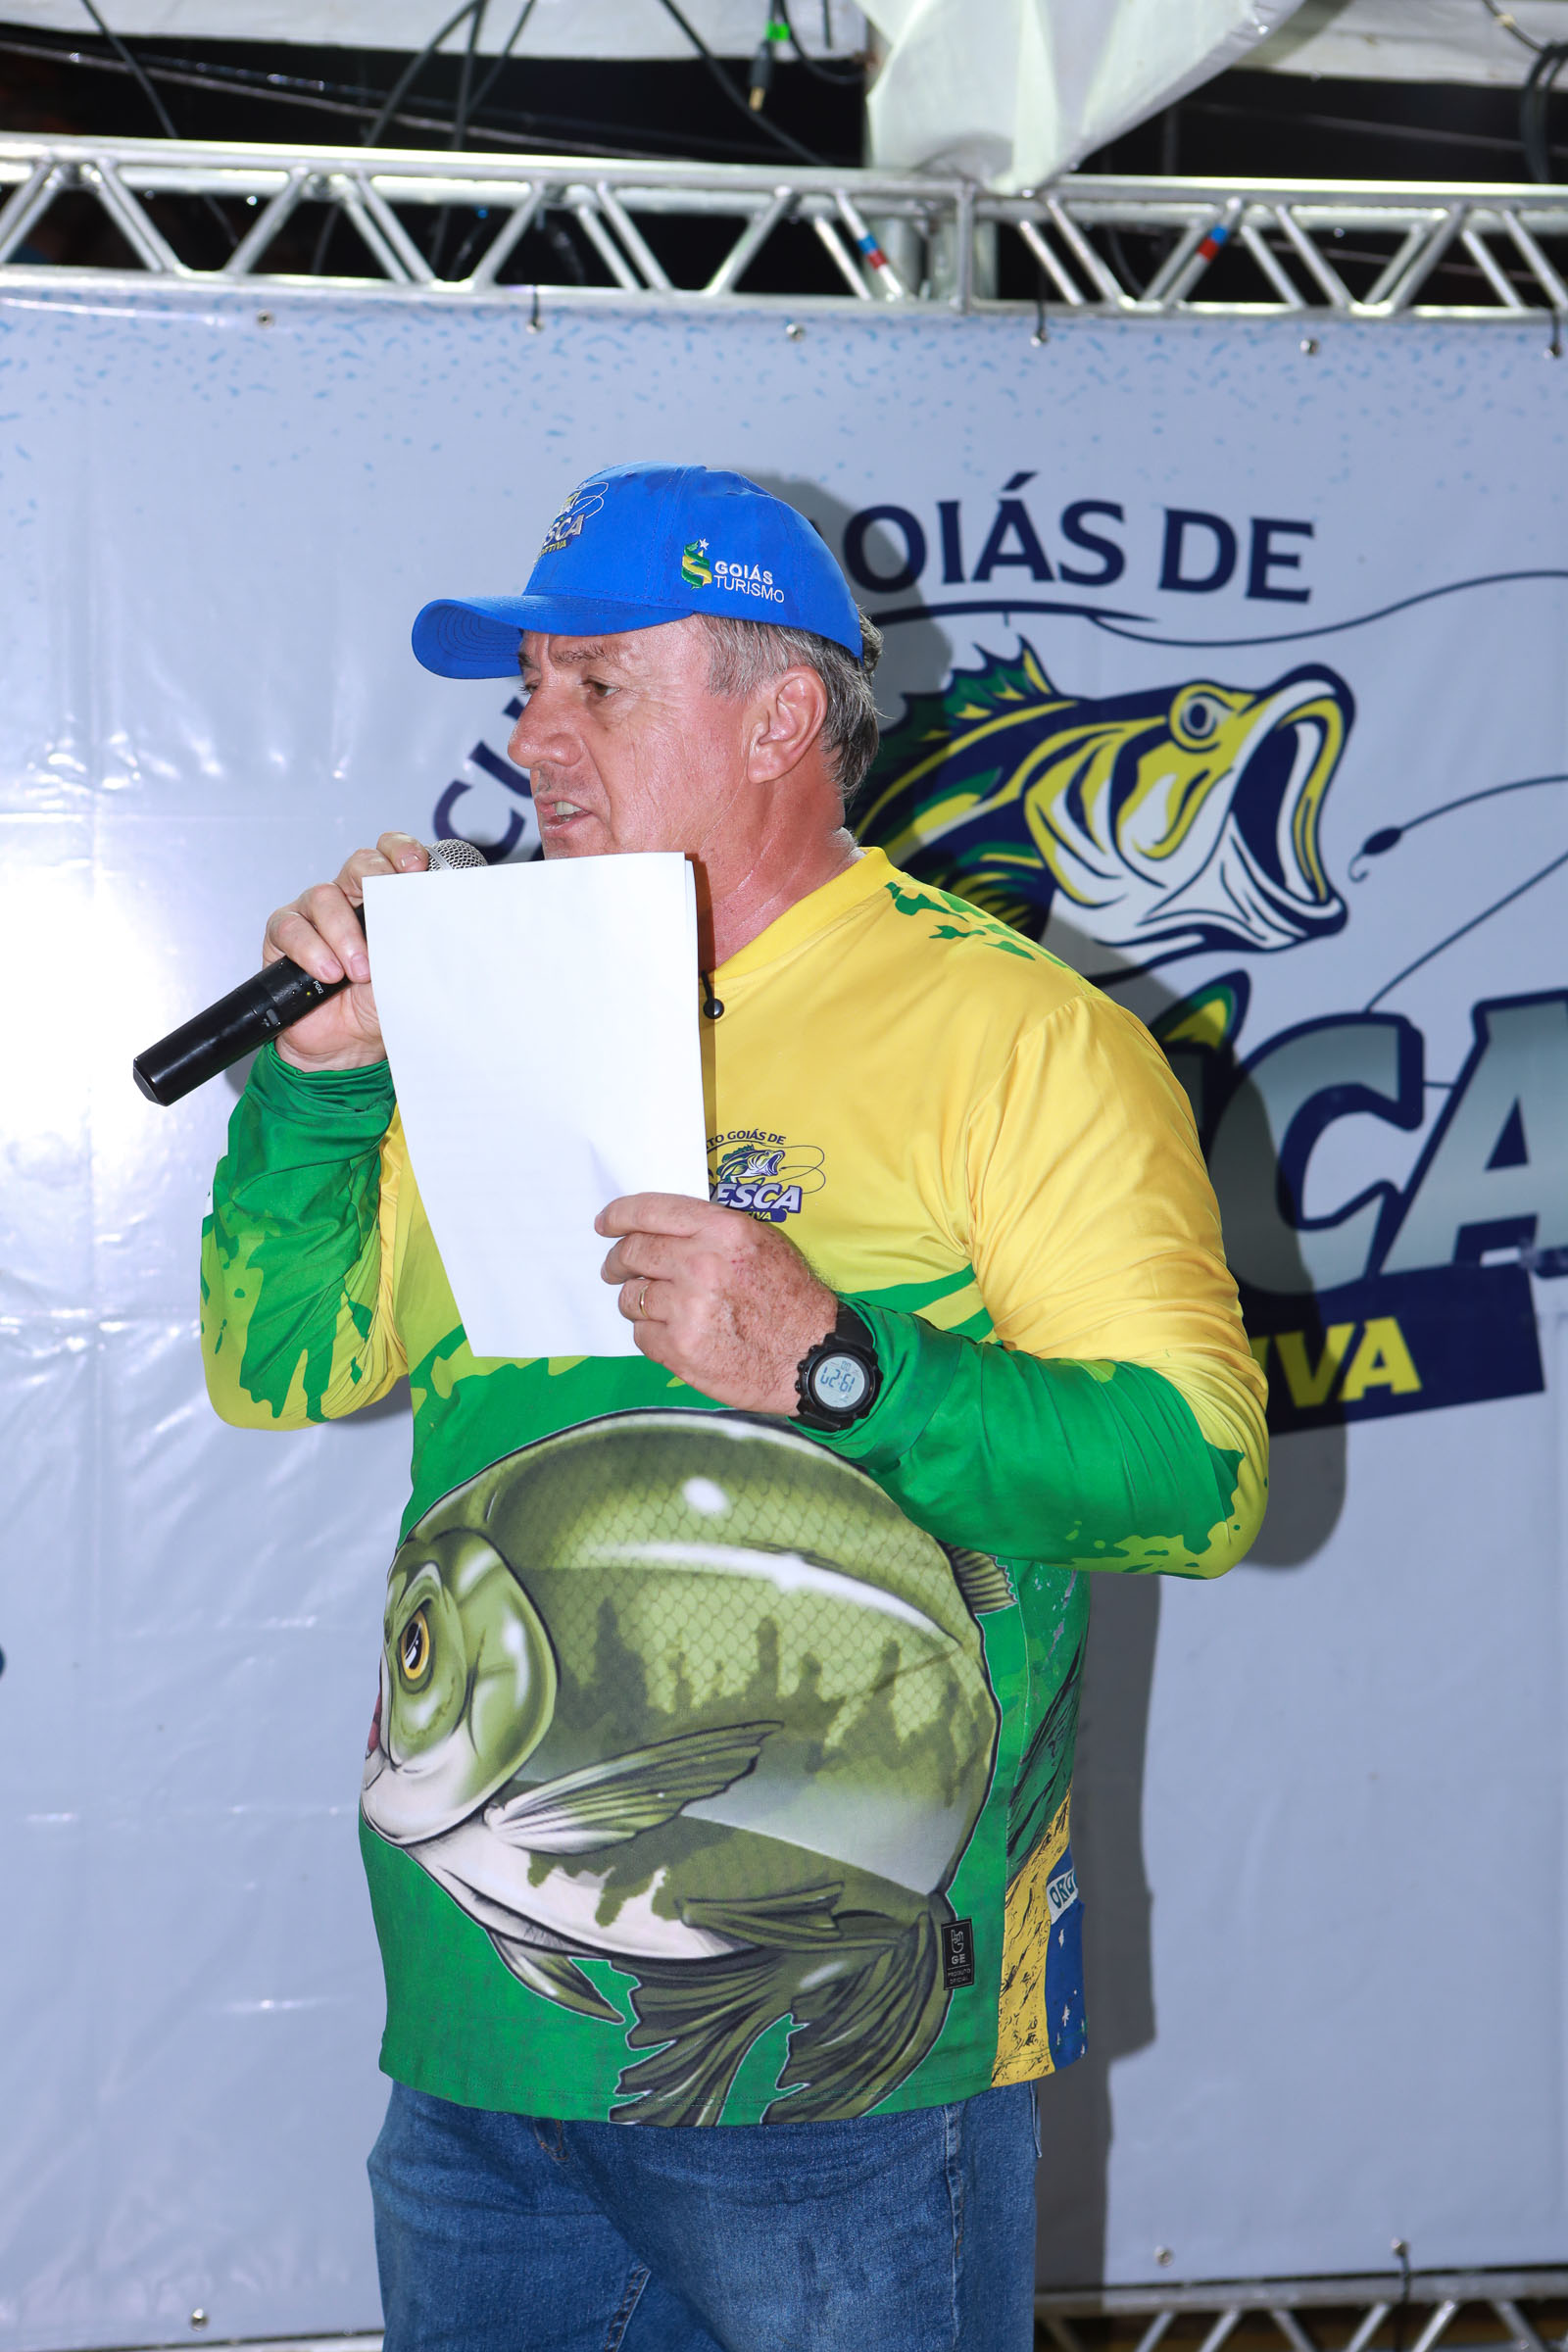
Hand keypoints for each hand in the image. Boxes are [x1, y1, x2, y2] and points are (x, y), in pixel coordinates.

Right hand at [267, 832, 428, 1071]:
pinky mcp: (284, 937)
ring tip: (359, 972)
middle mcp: (349, 900)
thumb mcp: (408, 972)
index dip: (400, 851)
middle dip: (374, 880)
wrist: (348, 1048)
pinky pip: (291, 928)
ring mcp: (314, 915)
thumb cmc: (379, 1006)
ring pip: (324, 897)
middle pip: (359, 864)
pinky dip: (311, 951)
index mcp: (384, 901)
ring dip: (344, 935)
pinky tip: (329, 974)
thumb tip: (435, 921)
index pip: (390, 855)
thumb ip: (417, 942)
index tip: (414, 867)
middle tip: (387, 913)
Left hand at [596, 1193, 838, 1413]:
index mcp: (722, 1231)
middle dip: (617, 1261)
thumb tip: (658, 1229)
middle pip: (633, 1253)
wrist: (813, 1357)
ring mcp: (688, 1309)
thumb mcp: (760, 1243)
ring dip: (638, 1301)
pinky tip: (677, 1336)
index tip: (604, 1223)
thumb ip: (710, 1231)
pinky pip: (641, 1335)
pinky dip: (652, 1335)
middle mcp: (701, 1264)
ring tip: (660, 1308)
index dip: (618, 1215)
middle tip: (615, 1269)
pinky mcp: (680, 1349)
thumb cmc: (791, 1299)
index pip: (650, 1212)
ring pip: (631, 1297)